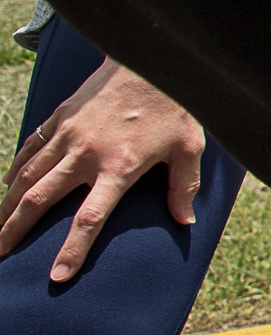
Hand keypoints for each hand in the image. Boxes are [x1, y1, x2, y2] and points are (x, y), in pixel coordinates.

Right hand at [3, 57, 205, 282]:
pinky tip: (7, 188)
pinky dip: (14, 171)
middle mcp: (86, 154)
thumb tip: (184, 222)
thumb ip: (183, 186)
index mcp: (119, 168)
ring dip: (6, 206)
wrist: (150, 57)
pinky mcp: (59, 118)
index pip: (89, 219)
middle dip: (14, 232)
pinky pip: (30, 150)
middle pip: (39, 201)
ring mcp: (68, 135)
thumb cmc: (175, 105)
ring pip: (26, 177)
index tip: (57, 277)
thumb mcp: (190, 147)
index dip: (72, 250)